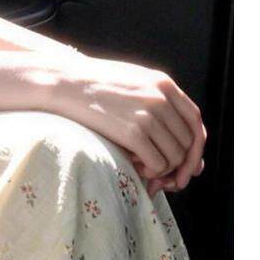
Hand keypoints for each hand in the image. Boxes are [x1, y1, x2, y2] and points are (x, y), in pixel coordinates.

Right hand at [47, 54, 206, 194]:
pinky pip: (157, 163)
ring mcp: (148, 114)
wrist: (63, 83)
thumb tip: (178, 138)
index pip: (194, 121)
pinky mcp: (132, 132)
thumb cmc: (93, 85)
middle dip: (180, 166)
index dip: (195, 147)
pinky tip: (135, 166)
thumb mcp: (132, 81)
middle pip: (187, 143)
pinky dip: (150, 171)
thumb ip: (158, 101)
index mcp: (163, 84)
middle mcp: (161, 97)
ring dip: (162, 169)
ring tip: (143, 167)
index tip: (189, 164)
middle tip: (166, 177)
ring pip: (174, 156)